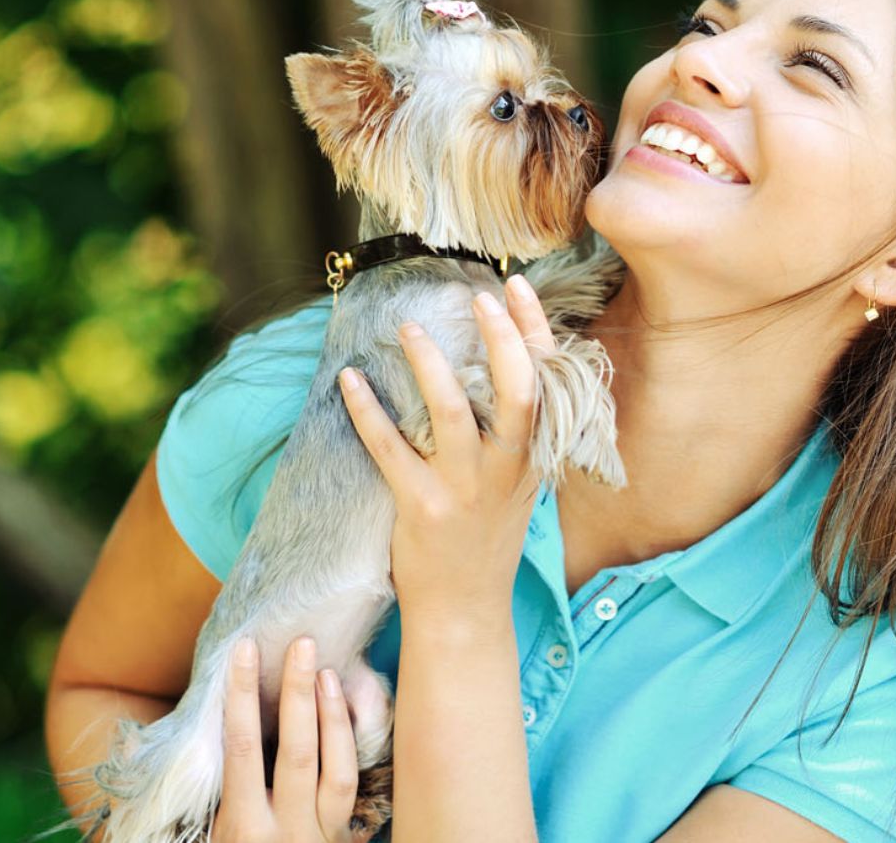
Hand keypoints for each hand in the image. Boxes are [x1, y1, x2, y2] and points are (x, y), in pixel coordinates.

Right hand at [214, 635, 373, 842]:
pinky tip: (348, 706)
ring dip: (333, 716)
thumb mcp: (221, 830)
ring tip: (326, 670)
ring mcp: (323, 835)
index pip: (242, 750)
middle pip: (297, 752)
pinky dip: (352, 742)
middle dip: (298, 694)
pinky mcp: (347, 836)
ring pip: (338, 769)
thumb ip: (230, 782)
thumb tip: (229, 713)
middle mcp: (286, 832)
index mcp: (244, 827)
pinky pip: (355, 784)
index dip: (243, 697)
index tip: (244, 651)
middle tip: (302, 643)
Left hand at [337, 272, 558, 626]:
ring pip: (453, 414)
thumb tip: (493, 363)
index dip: (533, 330)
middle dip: (501, 339)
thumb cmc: (486, 539)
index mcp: (533, 456)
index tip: (514, 285)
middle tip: (477, 297)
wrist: (466, 610)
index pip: (545, 381)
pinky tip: (349, 381)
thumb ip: (516, 433)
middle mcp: (505, 468)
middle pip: (517, 391)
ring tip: (408, 329)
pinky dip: (367, 411)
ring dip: (429, 366)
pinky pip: (390, 449)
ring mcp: (464, 488)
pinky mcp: (421, 507)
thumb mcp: (519, 485)